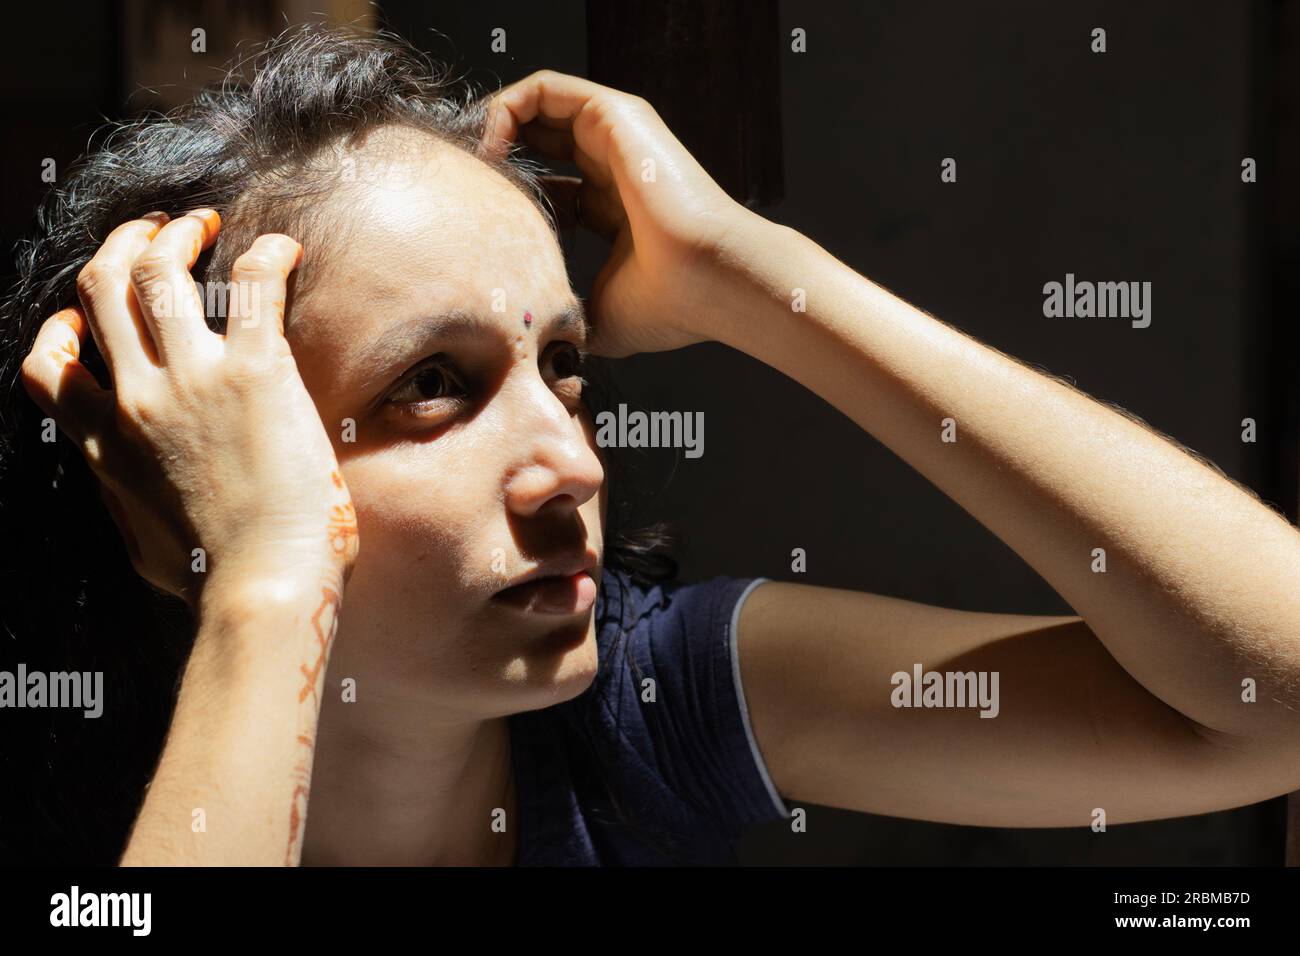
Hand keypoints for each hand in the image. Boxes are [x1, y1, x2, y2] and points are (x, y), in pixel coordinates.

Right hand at [20, 210, 358, 608]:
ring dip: (176, 236)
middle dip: (122, 246)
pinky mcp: (256, 373)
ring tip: (205, 224)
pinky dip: (267, 256)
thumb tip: (126, 493)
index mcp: (105, 443)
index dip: (63, 328)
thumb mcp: (140, 542)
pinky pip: (253, 286)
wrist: (262, 586)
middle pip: (102, 291)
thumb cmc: (213, 581)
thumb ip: (125, 502)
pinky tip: (284, 250)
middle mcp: (136, 400)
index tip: (87, 318)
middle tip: (158, 233)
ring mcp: (193, 380)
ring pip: (157, 273)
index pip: (50, 366)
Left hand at [482, 70, 759, 356]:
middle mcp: (614, 167)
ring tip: (468, 162)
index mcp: (614, 209)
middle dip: (492, 157)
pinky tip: (488, 147)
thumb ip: (567, 316)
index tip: (473, 221)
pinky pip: (544, 89)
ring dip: (491, 127)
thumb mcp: (600, 316)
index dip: (506, 198)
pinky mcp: (616, 113)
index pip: (549, 186)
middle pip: (537, 143)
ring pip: (537, 109)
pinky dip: (505, 108)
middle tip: (458, 183)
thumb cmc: (670, 304)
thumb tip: (537, 348)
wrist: (710, 280)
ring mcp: (617, 136)